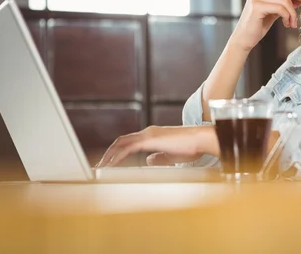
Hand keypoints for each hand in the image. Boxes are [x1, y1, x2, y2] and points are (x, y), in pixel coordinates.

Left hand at [96, 125, 218, 167]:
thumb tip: (147, 161)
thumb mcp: (172, 155)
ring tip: (100, 168)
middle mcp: (147, 132)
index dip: (118, 153)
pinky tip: (111, 166)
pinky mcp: (149, 139)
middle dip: (108, 154)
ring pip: (121, 143)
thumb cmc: (191, 148)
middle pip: (121, 141)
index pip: (129, 143)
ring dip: (109, 155)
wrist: (201, 140)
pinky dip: (117, 157)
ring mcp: (148, 134)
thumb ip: (159, 157)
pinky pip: (127, 148)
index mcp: (152, 136)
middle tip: (99, 167)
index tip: (109, 164)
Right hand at [229, 0, 300, 51]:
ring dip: (291, 14)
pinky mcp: (257, 6)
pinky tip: (285, 24)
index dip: (291, 4)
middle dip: (292, 10)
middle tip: (293, 22)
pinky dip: (286, 17)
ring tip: (289, 24)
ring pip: (284, 1)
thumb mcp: (272, 12)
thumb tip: (297, 0)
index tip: (293, 17)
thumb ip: (282, 5)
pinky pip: (280, 8)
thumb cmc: (256, 27)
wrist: (243, 39)